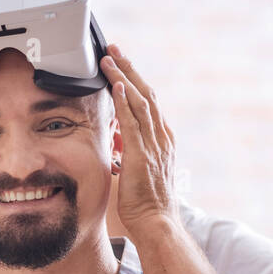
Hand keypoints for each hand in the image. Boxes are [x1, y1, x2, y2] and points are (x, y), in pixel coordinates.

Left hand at [101, 44, 177, 233]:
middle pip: (147, 94)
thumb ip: (128, 151)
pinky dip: (126, 102)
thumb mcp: (136, 170)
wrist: (157, 223)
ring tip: (110, 59)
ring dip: (124, 78)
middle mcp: (162, 138)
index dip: (135, 81)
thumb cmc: (146, 203)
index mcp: (162, 141)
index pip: (149, 103)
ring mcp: (154, 146)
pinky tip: (118, 86)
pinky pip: (134, 123)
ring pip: (141, 102)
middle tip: (114, 50)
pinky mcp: (142, 156)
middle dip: (129, 70)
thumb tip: (115, 138)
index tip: (121, 65)